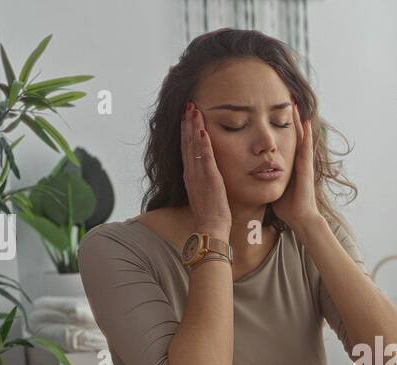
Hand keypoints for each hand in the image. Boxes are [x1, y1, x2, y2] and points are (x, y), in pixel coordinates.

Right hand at [181, 100, 231, 234]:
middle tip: (187, 105)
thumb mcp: (205, 194)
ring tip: (193, 109)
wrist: (210, 228)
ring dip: (193, 126)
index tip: (186, 117)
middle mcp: (191, 173)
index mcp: (190, 176)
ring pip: (193, 146)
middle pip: (186, 143)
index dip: (185, 132)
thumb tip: (208, 176)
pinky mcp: (210, 179)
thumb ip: (204, 182)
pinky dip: (203, 143)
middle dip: (186, 123)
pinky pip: (205, 157)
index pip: (186, 149)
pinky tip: (202, 130)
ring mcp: (199, 175)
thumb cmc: (210, 215)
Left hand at [272, 101, 318, 228]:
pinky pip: (305, 148)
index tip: (272, 112)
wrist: (299, 218)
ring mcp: (303, 164)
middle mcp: (296, 161)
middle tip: (286, 100)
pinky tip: (306, 123)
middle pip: (292, 135)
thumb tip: (250, 172)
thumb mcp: (272, 186)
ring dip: (298, 121)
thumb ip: (264, 177)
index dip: (278, 127)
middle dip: (288, 119)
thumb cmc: (286, 206)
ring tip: (294, 104)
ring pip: (300, 137)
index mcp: (287, 164)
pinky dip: (306, 135)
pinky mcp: (306, 168)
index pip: (281, 141)